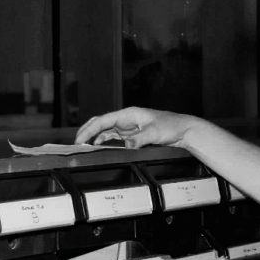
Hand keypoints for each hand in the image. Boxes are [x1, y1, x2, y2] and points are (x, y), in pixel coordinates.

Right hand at [74, 107, 197, 149]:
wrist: (183, 130)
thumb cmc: (171, 126)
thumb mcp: (155, 133)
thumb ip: (139, 139)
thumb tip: (126, 144)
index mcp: (129, 114)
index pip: (103, 120)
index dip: (89, 129)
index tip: (80, 139)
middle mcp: (126, 119)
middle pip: (100, 123)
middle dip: (87, 131)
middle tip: (76, 143)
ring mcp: (128, 126)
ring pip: (105, 130)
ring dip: (94, 137)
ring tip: (83, 146)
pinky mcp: (132, 134)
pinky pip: (113, 136)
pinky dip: (103, 140)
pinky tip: (98, 146)